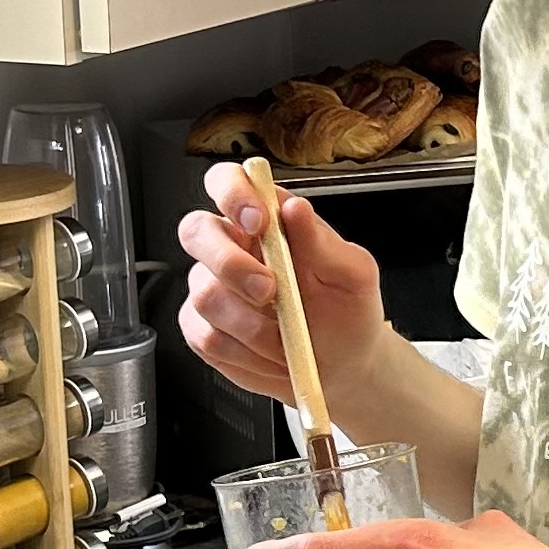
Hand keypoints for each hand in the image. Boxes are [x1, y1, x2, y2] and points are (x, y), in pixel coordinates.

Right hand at [176, 163, 389, 410]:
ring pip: (204, 294)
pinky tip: (269, 354)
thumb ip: (322, 242)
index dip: (232, 194)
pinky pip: (206, 337)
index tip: (258, 222)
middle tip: (269, 290)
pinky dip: (243, 352)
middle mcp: (232, 248)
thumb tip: (295, 208)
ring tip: (287, 337)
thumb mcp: (353, 275)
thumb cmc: (348, 312)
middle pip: (195, 230)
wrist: (345, 367)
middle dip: (229, 263)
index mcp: (266, 221)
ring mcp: (212, 288)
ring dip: (251, 323)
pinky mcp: (204, 330)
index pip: (228, 182)